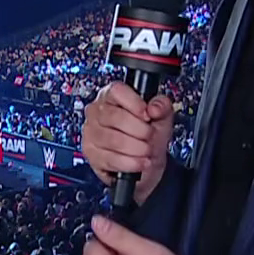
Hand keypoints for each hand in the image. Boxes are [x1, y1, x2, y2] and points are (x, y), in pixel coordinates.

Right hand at [81, 82, 173, 204]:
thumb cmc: (149, 134)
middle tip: (150, 136)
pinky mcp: (91, 154)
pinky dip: (130, 163)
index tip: (148, 116)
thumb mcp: (161, 116)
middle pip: (114, 117)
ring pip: (112, 140)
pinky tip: (141, 162)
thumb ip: (162, 107)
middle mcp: (97, 111)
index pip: (117, 91)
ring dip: (136, 148)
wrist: (145, 160)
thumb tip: (154, 108)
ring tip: (147, 151)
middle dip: (139, 130)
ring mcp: (91, 132)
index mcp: (112, 95)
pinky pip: (110, 159)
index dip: (134, 103)